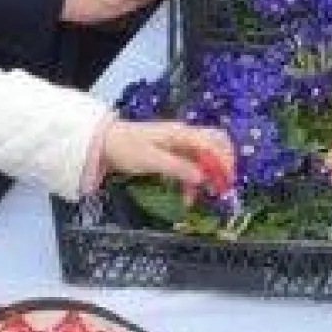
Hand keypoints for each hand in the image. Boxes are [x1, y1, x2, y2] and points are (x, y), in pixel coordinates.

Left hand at [101, 119, 234, 191]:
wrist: (104, 143)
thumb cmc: (127, 148)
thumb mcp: (151, 160)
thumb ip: (178, 168)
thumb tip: (202, 177)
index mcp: (182, 134)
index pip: (214, 143)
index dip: (224, 161)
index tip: (226, 182)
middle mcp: (184, 136)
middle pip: (215, 145)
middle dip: (222, 165)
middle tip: (222, 187)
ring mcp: (178, 144)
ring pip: (203, 158)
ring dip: (206, 176)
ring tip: (202, 198)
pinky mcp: (171, 153)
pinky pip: (190, 165)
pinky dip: (192, 180)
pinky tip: (186, 197)